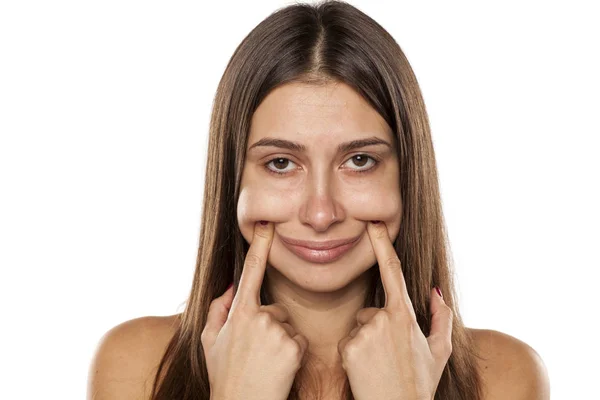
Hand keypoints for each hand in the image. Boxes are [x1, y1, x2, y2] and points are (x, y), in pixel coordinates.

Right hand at [201, 221, 308, 399]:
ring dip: (280, 340)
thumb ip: (218, 308)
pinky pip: (298, 340)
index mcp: (238, 312)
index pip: (250, 271)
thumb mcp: (210, 340)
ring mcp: (278, 332)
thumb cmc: (224, 374)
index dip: (259, 245)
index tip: (266, 224)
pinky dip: (292, 353)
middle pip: (274, 309)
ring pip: (287, 325)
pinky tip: (279, 368)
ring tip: (266, 362)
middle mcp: (259, 317)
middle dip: (269, 326)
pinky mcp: (294, 347)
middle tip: (255, 353)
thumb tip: (232, 287)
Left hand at [337, 221, 452, 399]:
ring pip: (359, 325)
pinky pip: (347, 341)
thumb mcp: (440, 351)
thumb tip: (435, 292)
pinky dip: (354, 353)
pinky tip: (365, 369)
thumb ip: (441, 318)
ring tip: (378, 364)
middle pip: (372, 310)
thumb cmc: (420, 384)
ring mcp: (364, 332)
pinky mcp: (348, 346)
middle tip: (389, 355)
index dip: (382, 243)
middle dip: (377, 327)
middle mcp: (383, 318)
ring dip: (365, 340)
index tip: (373, 223)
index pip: (393, 270)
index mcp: (406, 314)